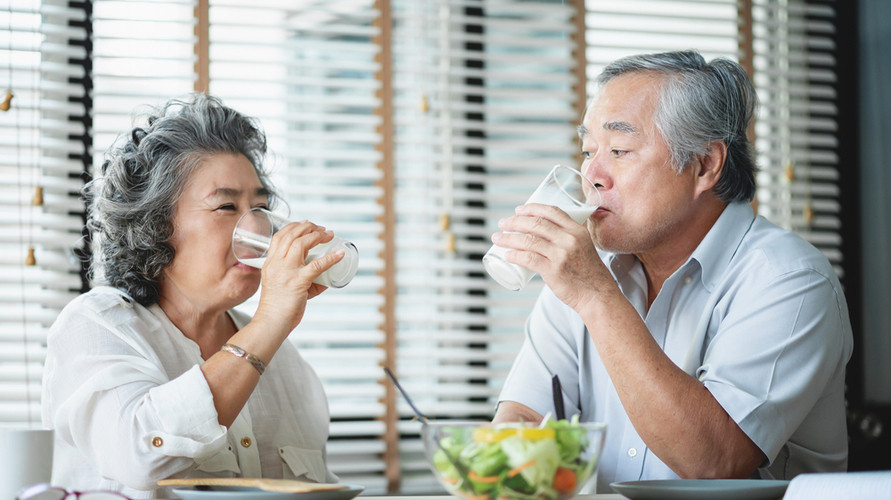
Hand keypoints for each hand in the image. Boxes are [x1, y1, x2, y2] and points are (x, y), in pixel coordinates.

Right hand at [253, 221, 343, 334]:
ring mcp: (286, 272)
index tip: (307, 225)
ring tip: (328, 235)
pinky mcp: (298, 282)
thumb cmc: (278, 307)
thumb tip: (327, 279)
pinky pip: (317, 266)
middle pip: (291, 235)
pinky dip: (331, 258)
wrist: (271, 322)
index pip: (279, 236)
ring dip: (317, 236)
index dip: (294, 226)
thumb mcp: (284, 287)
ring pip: (301, 244)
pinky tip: (340, 254)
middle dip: (308, 226)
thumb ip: (303, 280)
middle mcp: (276, 264)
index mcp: (270, 263)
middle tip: (321, 228)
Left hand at [493, 203, 613, 310]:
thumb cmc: (588, 273)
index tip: (518, 210)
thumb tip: (542, 233)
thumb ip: (567, 238)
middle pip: (536, 224)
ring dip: (508, 238)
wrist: (597, 295)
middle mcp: (569, 239)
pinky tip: (506, 254)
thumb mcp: (583, 246)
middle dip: (514, 222)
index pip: (551, 211)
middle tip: (502, 224)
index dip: (531, 208)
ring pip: (528, 240)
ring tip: (497, 238)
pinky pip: (528, 259)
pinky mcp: (553, 271)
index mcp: (577, 230)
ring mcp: (561, 255)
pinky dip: (514, 255)